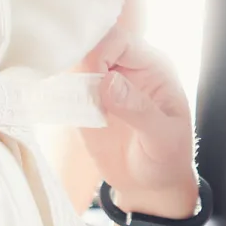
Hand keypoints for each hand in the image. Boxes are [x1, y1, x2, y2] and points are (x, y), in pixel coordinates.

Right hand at [78, 29, 198, 218]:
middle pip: (93, 44)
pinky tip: (59, 104)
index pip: (119, 40)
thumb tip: (107, 82)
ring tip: (68, 99)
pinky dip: (58, 91)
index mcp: (152, 66)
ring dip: (65, 76)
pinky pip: (67, 85)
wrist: (150, 185)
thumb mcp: (162, 138)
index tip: (94, 83)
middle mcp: (127, 68)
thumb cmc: (167, 159)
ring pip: (75, 61)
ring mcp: (104, 83)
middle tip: (76, 90)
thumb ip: (138, 110)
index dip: (100, 54)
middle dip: (79, 61)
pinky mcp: (86, 101)